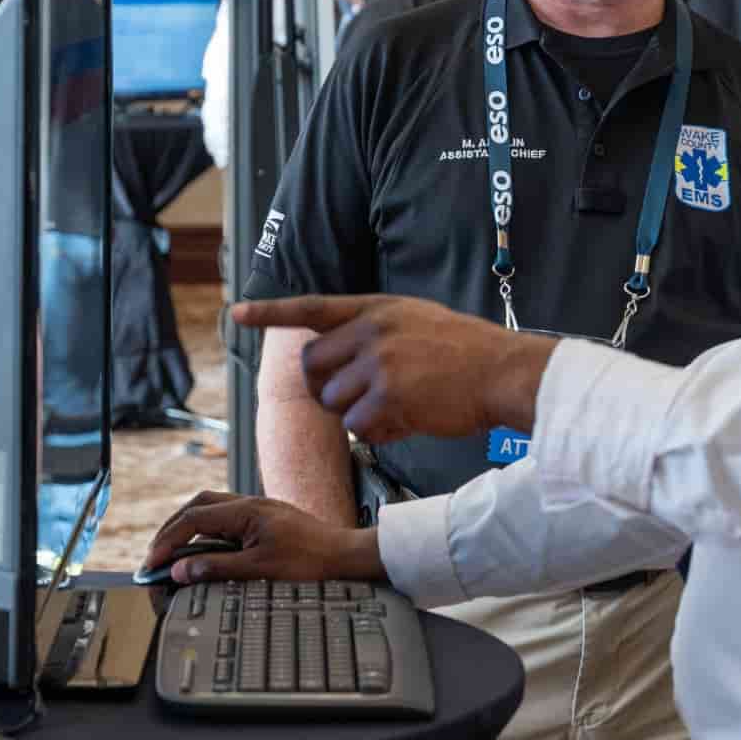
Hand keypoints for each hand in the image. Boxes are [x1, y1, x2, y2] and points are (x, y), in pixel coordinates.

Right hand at [142, 490, 384, 585]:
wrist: (346, 557)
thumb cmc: (310, 562)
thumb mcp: (259, 569)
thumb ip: (217, 568)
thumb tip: (180, 569)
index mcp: (246, 510)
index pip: (194, 517)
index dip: (169, 539)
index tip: (154, 562)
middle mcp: (251, 504)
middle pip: (200, 505)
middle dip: (174, 527)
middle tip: (158, 554)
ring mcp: (260, 511)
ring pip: (214, 510)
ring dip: (192, 528)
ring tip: (176, 553)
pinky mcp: (268, 521)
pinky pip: (230, 521)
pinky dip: (211, 533)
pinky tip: (208, 552)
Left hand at [232, 294, 558, 443]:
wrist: (503, 371)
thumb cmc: (468, 353)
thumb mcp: (418, 320)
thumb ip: (378, 331)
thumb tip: (341, 357)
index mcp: (378, 309)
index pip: (313, 307)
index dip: (272, 311)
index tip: (237, 312)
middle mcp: (373, 332)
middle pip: (312, 367)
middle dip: (322, 389)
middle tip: (350, 400)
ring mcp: (379, 364)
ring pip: (332, 401)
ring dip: (356, 414)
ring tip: (396, 409)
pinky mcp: (388, 398)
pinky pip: (359, 426)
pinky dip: (379, 432)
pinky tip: (408, 423)